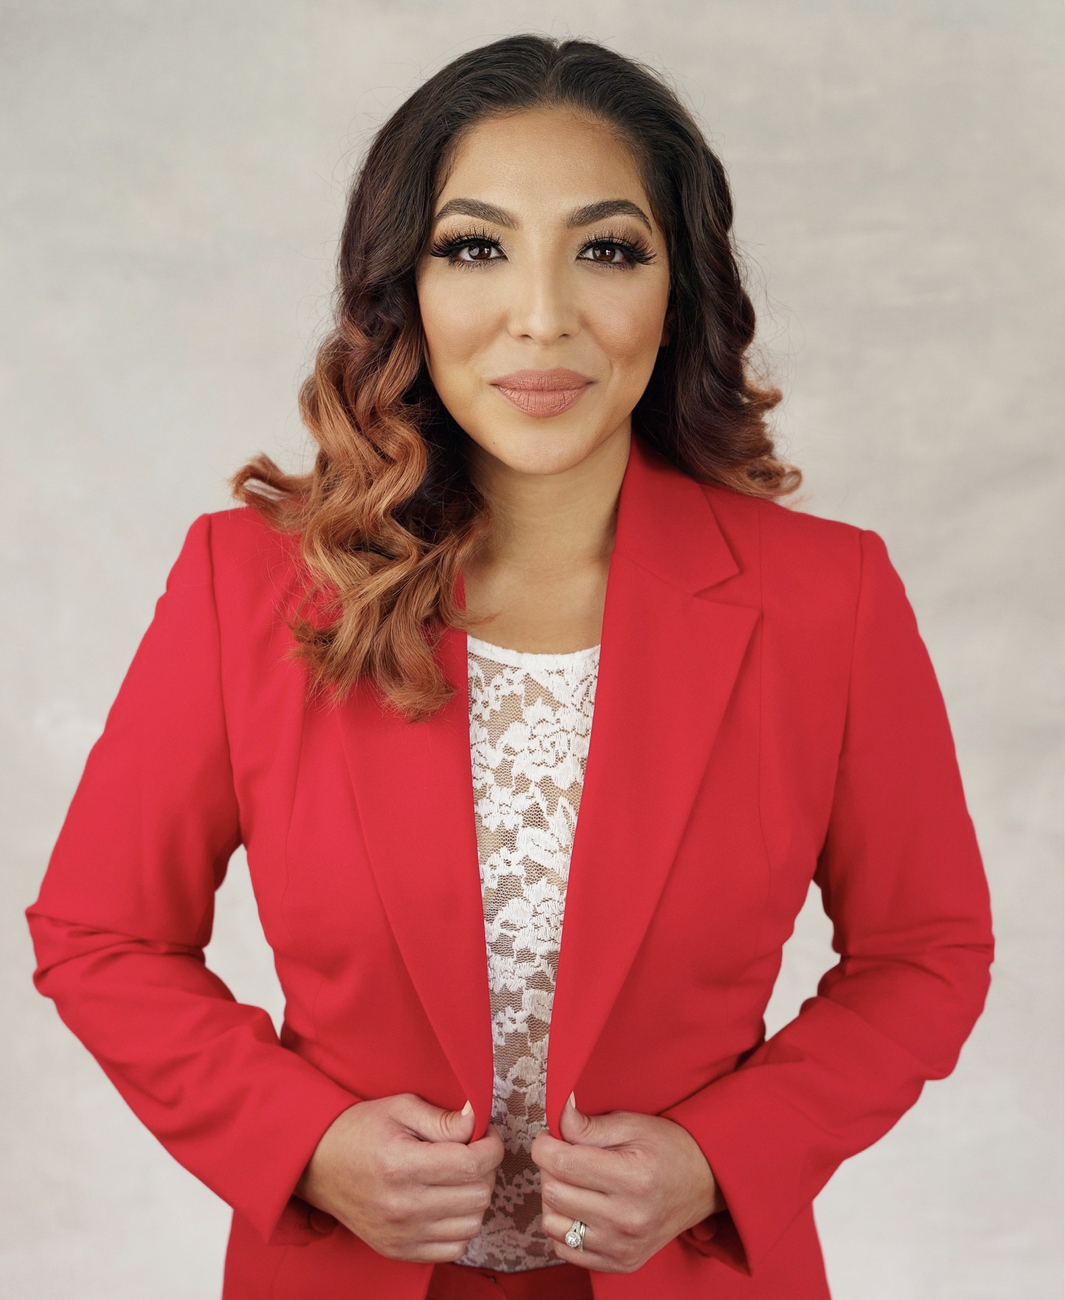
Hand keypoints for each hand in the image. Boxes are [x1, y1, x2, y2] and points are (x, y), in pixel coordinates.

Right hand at [295, 1094, 502, 1262]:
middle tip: (472, 1151)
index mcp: (402, 1165)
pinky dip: (460, 1226)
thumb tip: (477, 1120)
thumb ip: (441, 1118)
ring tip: (459, 1176)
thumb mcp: (399, 1108)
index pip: (472, 1164)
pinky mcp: (398, 1251)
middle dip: (485, 1169)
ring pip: (472, 1225)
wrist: (317, 1164)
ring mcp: (400, 1234)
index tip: (487, 1134)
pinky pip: (454, 1249)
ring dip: (475, 1198)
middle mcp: (403, 1207)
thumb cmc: (359, 1130)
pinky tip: (448, 1203)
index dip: (492, 1146)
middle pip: (478, 1196)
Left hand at [531, 1096, 723, 1273]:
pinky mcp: (621, 1263)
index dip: (544, 1144)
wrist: (706, 1184)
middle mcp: (627, 1219)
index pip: (563, 1164)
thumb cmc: (669, 1148)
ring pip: (553, 1223)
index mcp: (633, 1179)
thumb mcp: (633, 1125)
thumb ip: (589, 1125)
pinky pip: (565, 1250)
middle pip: (554, 1192)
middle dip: (550, 1167)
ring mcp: (623, 1246)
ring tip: (574, 1181)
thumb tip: (557, 1114)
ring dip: (555, 1198)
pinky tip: (581, 1207)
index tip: (548, 1135)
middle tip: (565, 1153)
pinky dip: (564, 1227)